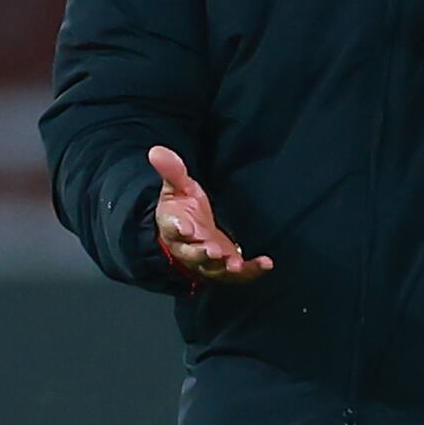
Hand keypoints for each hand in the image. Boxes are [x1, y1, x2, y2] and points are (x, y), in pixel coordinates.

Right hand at [149, 145, 271, 283]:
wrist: (188, 232)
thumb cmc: (182, 209)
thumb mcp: (177, 188)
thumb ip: (172, 171)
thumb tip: (157, 150)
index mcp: (174, 227)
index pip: (173, 228)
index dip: (178, 228)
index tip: (184, 227)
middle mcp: (188, 248)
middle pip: (192, 254)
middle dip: (201, 252)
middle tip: (212, 250)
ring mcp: (207, 261)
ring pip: (213, 268)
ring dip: (224, 267)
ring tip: (235, 265)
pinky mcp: (225, 268)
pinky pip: (238, 274)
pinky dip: (252, 270)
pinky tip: (266, 264)